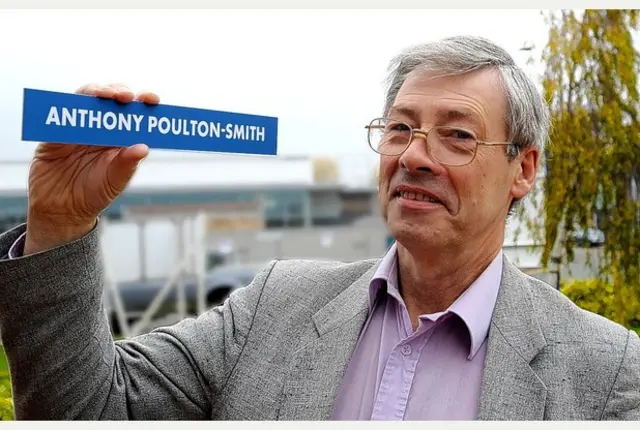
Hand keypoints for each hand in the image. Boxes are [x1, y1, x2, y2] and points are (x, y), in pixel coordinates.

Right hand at [24, 83, 159, 254]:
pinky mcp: (55, 132)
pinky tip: (77, 104)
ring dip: (95, 91)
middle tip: (124, 96)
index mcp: (121, 138)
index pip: (135, 114)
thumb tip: (144, 148)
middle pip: (112, 99)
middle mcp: (101, 128)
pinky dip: (68, 105)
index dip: (144, 102)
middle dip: (119, 91)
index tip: (152, 99)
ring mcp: (78, 127)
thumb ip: (127, 164)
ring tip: (103, 94)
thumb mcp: (115, 181)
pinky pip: (60, 113)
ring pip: (86, 99)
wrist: (62, 209)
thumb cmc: (94, 194)